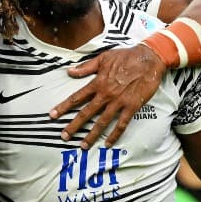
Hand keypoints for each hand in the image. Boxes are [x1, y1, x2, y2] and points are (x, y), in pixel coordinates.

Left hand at [48, 45, 166, 148]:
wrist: (148, 59)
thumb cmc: (126, 56)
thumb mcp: (103, 58)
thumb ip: (86, 67)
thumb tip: (70, 71)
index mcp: (97, 83)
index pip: (76, 97)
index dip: (63, 107)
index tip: (52, 115)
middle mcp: (106, 95)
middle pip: (86, 113)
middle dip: (74, 126)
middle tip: (64, 136)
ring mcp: (119, 102)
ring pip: (102, 122)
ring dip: (92, 134)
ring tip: (83, 145)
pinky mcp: (132, 106)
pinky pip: (122, 124)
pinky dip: (115, 135)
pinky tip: (108, 143)